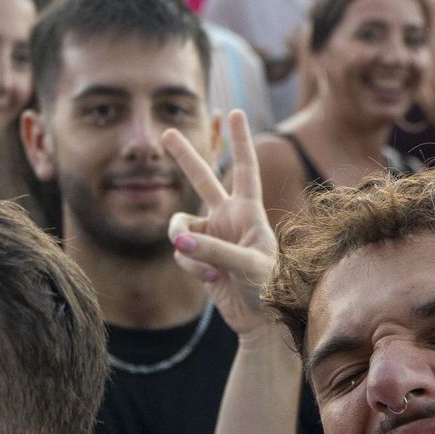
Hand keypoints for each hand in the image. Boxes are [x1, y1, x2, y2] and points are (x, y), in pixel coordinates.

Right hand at [161, 109, 279, 339]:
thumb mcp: (247, 267)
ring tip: (211, 270)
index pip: (245, 169)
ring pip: (180, 228)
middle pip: (203, 180)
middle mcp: (229, 218)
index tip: (237, 112)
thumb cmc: (268, 290)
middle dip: (185, 157)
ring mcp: (211, 236)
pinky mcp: (198, 256)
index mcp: (249, 212)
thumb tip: (177, 241)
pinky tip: (211, 281)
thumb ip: (212, 251)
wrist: (261, 321)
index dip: (240, 141)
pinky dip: (191, 268)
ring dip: (187, 248)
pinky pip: (180, 253)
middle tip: (166, 133)